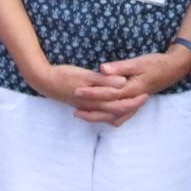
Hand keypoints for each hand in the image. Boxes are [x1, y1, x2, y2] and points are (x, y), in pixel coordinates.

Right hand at [25, 63, 141, 124]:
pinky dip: (109, 112)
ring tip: (133, 105)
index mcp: (96, 99)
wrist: (44, 81)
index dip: (134, 100)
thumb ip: (104, 81)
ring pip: (109, 115)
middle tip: (144, 98)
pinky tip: (111, 106)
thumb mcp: (85, 76)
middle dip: (131, 106)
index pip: (120, 104)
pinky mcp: (83, 104)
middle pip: (117, 111)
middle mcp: (94, 107)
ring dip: (121, 111)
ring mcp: (88, 107)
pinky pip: (101, 113)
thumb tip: (122, 84)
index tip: (146, 94)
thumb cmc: (64, 76)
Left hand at [72, 48, 190, 126]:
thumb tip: (102, 69)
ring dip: (98, 117)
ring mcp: (134, 103)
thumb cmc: (155, 63)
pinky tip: (101, 115)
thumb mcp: (138, 62)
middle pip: (109, 110)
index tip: (77, 91)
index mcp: (131, 89)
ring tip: (82, 115)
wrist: (173, 69)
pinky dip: (110, 118)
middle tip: (74, 110)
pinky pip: (121, 116)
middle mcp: (132, 100)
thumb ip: (120, 67)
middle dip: (91, 110)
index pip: (108, 94)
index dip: (92, 93)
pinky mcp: (135, 103)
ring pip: (114, 117)